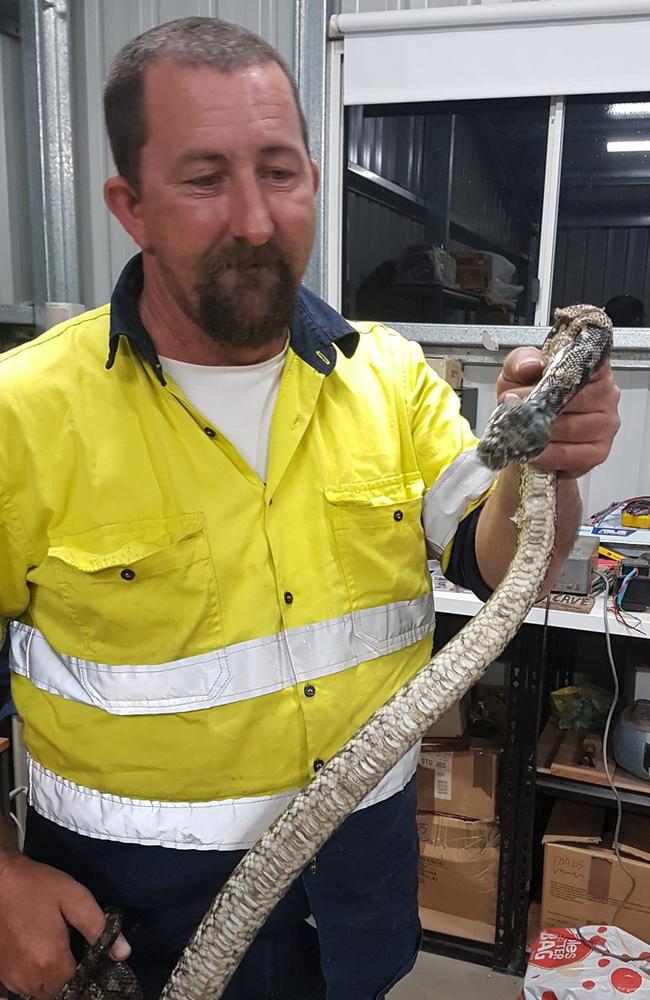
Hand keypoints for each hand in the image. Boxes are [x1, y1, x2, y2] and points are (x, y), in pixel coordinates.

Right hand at [0, 854, 130, 998]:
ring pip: (39, 992)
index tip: (90, 956)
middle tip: (72, 947)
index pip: (77, 986)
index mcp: (50, 962)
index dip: (87, 973)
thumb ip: (98, 927)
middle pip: (58, 992)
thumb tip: (122, 953)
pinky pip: (23, 986)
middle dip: (69, 976)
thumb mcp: (74, 898)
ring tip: (55, 946)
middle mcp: (28, 978)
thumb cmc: (37, 886)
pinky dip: (34, 975)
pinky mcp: (1, 973)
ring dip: (50, 978)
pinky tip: (37, 950)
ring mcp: (11, 978)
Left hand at [496, 347, 619, 478]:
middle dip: (538, 406)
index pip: (586, 364)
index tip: (535, 381)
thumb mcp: (517, 371)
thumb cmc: (527, 396)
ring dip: (538, 431)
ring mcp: (605, 425)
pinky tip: (533, 450)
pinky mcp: (597, 452)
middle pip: (573, 400)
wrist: (523, 428)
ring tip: (520, 429)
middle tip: (515, 408)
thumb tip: (530, 365)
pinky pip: (568, 455)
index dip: (557, 374)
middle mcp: (606, 394)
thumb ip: (521, 360)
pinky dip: (545, 455)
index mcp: (592, 368)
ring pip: (568, 429)